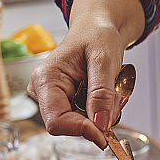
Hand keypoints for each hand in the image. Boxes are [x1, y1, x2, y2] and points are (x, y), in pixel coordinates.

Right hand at [26, 0, 144, 147]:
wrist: (98, 28)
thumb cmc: (97, 35)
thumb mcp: (104, 60)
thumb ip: (101, 93)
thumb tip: (100, 125)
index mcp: (46, 79)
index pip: (57, 121)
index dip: (82, 130)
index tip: (106, 132)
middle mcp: (43, 92)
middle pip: (71, 126)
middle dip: (98, 117)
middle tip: (115, 93)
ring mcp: (53, 99)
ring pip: (83, 124)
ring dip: (104, 112)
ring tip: (111, 86)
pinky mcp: (65, 103)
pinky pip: (88, 118)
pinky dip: (103, 109)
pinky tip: (107, 91)